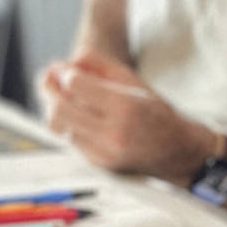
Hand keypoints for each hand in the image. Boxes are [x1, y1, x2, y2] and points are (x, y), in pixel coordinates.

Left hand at [38, 50, 214, 183]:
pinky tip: (75, 115)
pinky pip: (69, 140)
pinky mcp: (99, 164)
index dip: (65, 74)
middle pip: (60, 107)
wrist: (178, 152)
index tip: (66, 69)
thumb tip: (67, 62)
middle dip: (49, 89)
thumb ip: (101, 65)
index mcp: (126, 107)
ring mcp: (105, 152)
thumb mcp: (135, 82)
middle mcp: (114, 133)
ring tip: (58, 95)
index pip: (76, 84)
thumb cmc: (157, 113)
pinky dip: (67, 125)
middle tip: (49, 78)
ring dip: (54, 107)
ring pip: (60, 126)